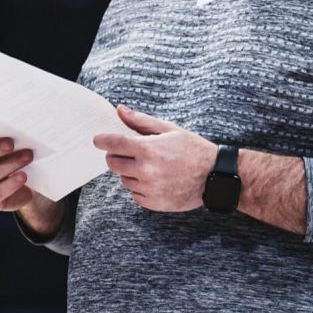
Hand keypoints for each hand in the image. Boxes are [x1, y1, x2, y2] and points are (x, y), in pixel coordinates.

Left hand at [93, 104, 218, 211]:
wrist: (214, 176)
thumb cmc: (192, 149)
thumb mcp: (169, 129)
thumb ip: (141, 121)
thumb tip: (120, 110)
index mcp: (147, 149)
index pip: (113, 143)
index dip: (102, 140)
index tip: (98, 140)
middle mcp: (145, 170)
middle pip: (113, 163)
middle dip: (117, 156)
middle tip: (131, 153)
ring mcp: (148, 189)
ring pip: (124, 179)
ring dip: (130, 172)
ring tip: (151, 167)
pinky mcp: (152, 203)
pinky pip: (134, 194)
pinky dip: (140, 187)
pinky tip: (156, 180)